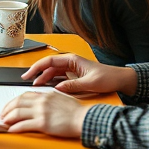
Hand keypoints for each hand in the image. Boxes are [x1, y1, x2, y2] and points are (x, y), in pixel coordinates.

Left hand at [0, 90, 87, 137]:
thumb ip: (48, 100)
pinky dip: (15, 128)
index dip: (14, 101)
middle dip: (7, 109)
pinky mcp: (42, 123)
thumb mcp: (60, 99)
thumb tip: (39, 103)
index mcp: (45, 95)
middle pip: (17, 102)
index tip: (10, 106)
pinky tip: (11, 130)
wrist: (82, 118)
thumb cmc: (76, 111)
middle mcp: (41, 101)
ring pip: (17, 113)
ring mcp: (41, 112)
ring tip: (4, 122)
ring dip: (8, 118)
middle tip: (3, 114)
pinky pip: (24, 125)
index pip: (24, 95)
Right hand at [22, 53, 136, 95]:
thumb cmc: (108, 77)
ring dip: (44, 78)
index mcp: (72, 60)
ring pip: (53, 72)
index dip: (36, 67)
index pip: (49, 61)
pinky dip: (52, 82)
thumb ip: (72, 86)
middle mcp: (70, 62)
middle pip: (48, 66)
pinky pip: (59, 77)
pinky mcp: (74, 75)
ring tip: (36, 87)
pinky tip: (48, 88)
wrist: (120, 80)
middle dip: (37, 73)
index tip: (28, 74)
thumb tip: (57, 89)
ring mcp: (72, 69)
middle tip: (27, 81)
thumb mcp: (90, 83)